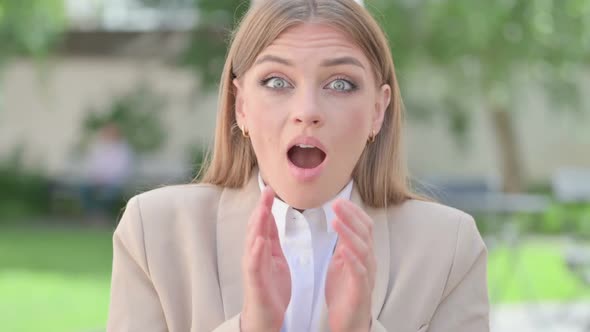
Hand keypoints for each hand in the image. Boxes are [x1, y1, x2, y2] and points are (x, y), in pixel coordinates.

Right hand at [240, 187, 290, 331]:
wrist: (266, 315)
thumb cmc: (270, 287)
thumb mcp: (275, 258)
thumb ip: (272, 238)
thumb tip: (270, 217)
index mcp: (261, 249)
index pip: (262, 223)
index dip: (265, 206)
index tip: (271, 190)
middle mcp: (253, 254)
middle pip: (255, 228)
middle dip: (261, 210)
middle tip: (267, 192)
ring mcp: (252, 267)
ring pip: (253, 243)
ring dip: (257, 226)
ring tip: (262, 210)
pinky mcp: (255, 281)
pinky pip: (254, 265)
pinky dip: (256, 253)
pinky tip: (259, 242)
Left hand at [325, 199, 375, 331]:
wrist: (349, 322)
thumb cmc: (345, 292)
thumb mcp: (341, 262)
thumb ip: (343, 244)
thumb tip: (340, 223)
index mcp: (363, 253)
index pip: (363, 227)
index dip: (353, 212)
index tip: (339, 200)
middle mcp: (369, 261)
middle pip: (364, 233)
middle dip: (351, 217)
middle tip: (337, 203)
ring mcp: (366, 275)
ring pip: (363, 249)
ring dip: (349, 234)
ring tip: (337, 221)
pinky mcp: (360, 290)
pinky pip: (359, 272)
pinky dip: (352, 259)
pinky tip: (343, 250)